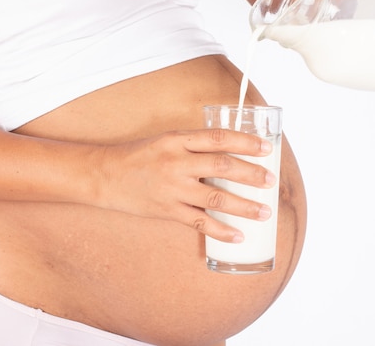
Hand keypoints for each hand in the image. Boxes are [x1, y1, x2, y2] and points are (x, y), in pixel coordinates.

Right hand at [94, 129, 275, 242]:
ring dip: (243, 205)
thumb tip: (229, 155)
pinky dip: (220, 230)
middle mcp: (176, 162)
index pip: (218, 138)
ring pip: (215, 196)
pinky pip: (199, 222)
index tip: (266, 149)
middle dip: (251, 174)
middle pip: (222, 166)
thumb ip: (193, 146)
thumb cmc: (137, 156)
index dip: (245, 143)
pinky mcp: (166, 210)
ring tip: (264, 212)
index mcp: (177, 140)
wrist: (104, 175)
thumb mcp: (165, 141)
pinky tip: (238, 236)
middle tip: (271, 181)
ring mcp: (171, 188)